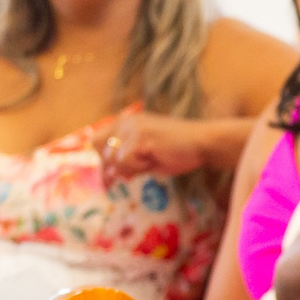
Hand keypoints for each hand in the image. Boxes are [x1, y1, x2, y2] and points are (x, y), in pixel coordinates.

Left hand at [93, 108, 215, 180]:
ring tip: (151, 162)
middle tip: (125, 177)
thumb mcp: (148, 156)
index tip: (109, 177)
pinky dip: (138, 167)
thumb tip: (110, 175)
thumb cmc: (179, 151)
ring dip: (129, 167)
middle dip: (111, 166)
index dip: (101, 159)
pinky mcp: (141, 138)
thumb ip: (128, 161)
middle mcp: (126, 122)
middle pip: (99, 148)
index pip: (97, 139)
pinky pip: (126, 161)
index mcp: (127, 122)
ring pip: (113, 158)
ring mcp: (133, 128)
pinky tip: (154, 160)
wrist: (202, 143)